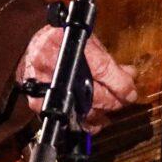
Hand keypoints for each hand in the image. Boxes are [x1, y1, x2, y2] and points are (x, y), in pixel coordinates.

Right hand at [16, 24, 138, 124]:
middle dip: (114, 101)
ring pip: (81, 110)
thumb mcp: (86, 39)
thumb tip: (130, 76)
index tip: (131, 93)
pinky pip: (65, 118)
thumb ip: (107, 59)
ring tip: (111, 109)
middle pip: (93, 94)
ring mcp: (43, 85)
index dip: (120, 84)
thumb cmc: (62, 40)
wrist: (30, 47)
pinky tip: (94, 120)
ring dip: (102, 113)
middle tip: (124, 101)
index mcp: (66, 41)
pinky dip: (84, 122)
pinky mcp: (37, 102)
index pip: (101, 69)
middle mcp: (52, 63)